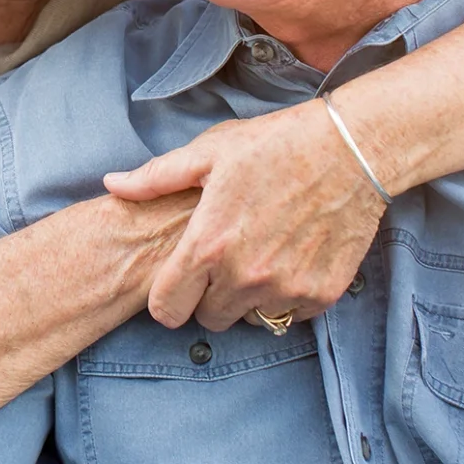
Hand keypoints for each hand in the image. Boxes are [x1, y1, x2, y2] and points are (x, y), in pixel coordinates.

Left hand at [102, 100, 387, 331]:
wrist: (350, 148)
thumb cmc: (275, 144)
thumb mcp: (209, 152)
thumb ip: (156, 178)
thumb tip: (112, 185)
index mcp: (208, 244)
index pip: (166, 309)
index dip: (168, 297)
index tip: (180, 280)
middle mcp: (244, 276)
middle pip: (208, 319)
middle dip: (210, 295)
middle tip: (226, 259)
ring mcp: (285, 289)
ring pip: (249, 319)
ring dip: (249, 298)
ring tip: (259, 255)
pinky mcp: (321, 293)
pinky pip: (290, 315)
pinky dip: (287, 296)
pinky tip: (290, 258)